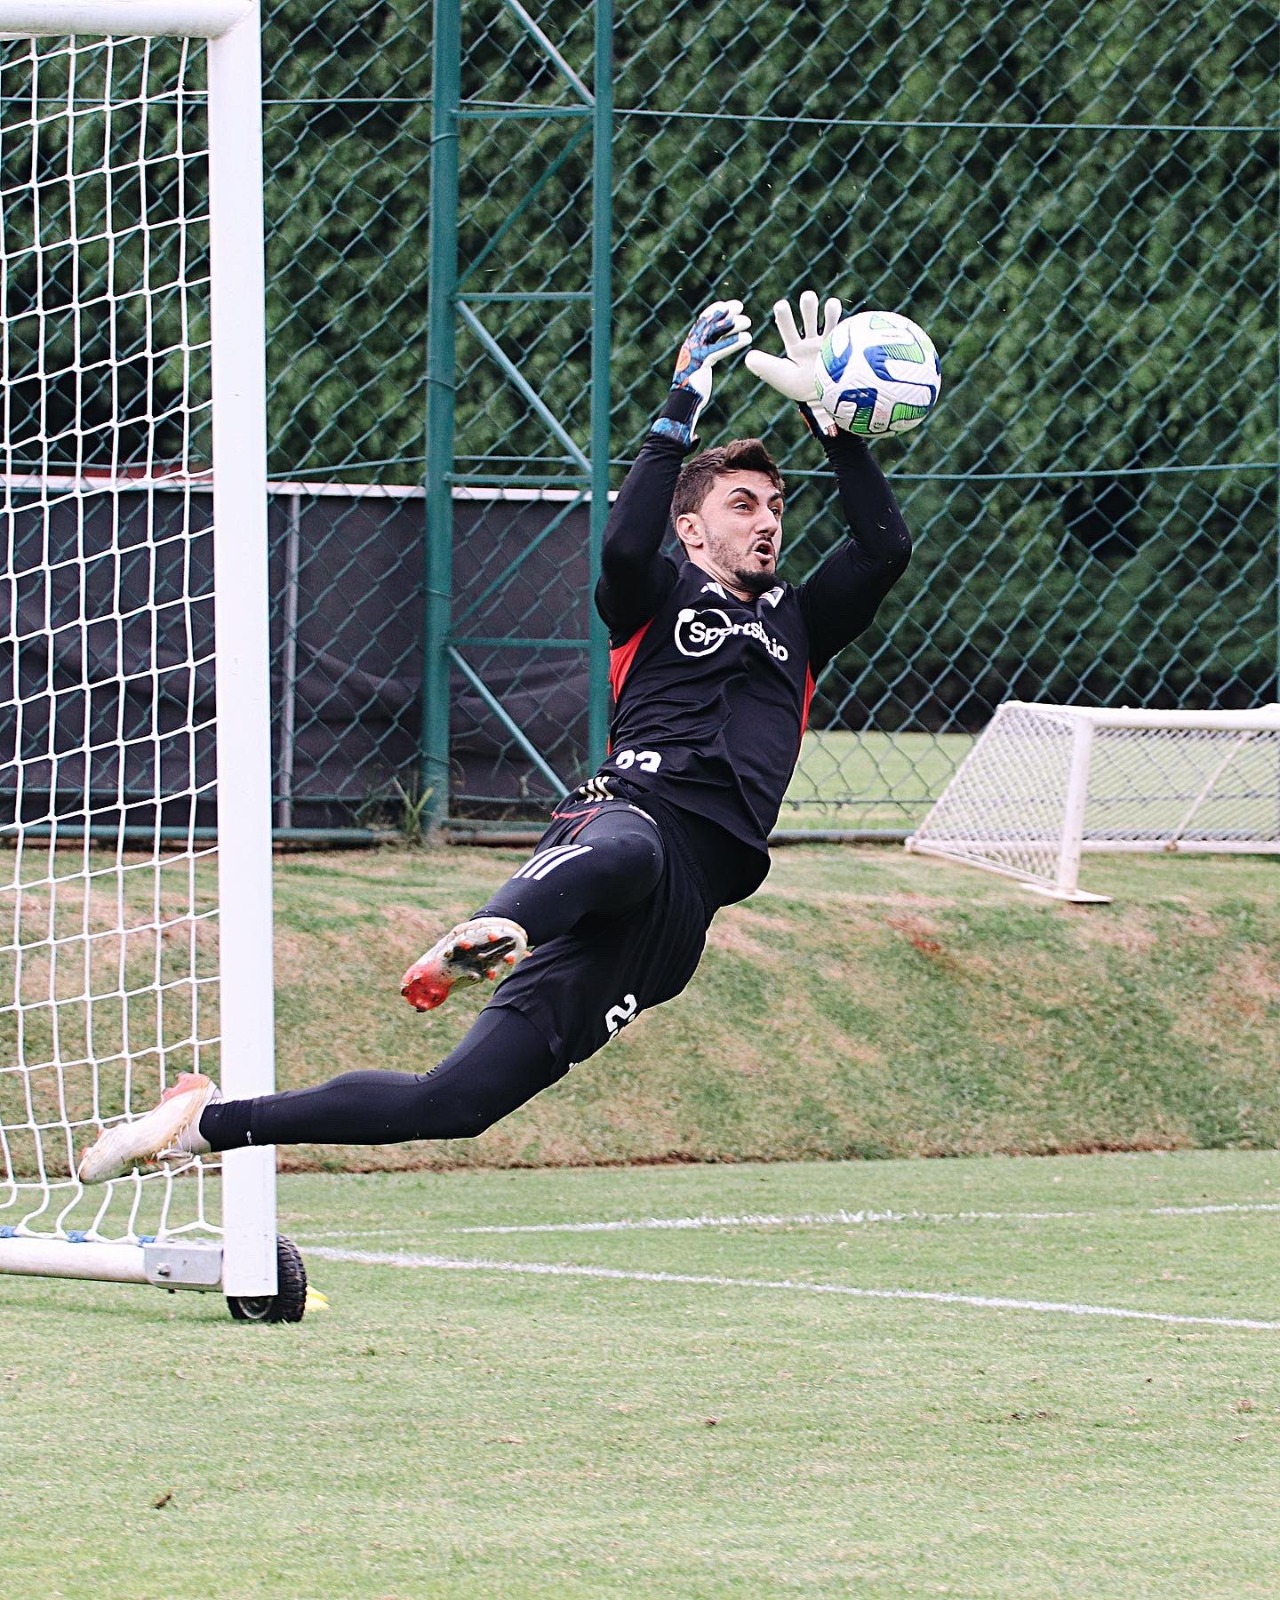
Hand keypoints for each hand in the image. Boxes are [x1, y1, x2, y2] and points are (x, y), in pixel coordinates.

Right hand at [651, 299, 751, 445]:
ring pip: (715, 333)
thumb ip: (705, 359)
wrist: (682, 406)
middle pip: (709, 322)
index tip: (731, 305)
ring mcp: (694, 353)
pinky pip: (719, 349)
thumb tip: (711, 356)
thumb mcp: (699, 371)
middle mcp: (691, 346)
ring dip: (732, 325)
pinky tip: (747, 339)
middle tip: (740, 306)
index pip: (703, 321)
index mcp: (690, 345)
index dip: (716, 311)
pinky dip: (734, 342)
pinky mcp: (701, 363)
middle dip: (725, 312)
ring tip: (748, 322)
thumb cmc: (692, 393)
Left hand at [745, 290, 842, 434]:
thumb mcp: (781, 377)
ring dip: (828, 310)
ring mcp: (828, 343)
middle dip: (809, 307)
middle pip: (809, 319)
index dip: (785, 317)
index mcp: (795, 347)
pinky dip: (843, 320)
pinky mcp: (844, 347)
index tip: (782, 305)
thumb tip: (748, 357)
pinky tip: (841, 309)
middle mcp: (811, 342)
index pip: (789, 328)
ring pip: (828, 322)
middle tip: (808, 297)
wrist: (824, 402)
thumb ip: (765, 367)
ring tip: (831, 303)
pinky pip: (844, 331)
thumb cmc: (800, 389)